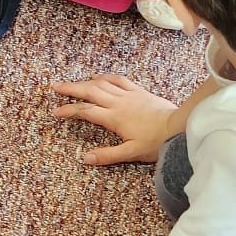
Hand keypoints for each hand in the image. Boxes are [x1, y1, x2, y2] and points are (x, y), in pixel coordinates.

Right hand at [53, 75, 175, 164]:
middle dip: (71, 89)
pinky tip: (99, 76)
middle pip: (89, 91)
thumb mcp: (132, 152)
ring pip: (102, 83)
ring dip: (85, 81)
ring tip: (72, 83)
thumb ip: (108, 155)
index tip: (56, 112)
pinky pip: (119, 80)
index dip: (69, 110)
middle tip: (55, 87)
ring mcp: (128, 95)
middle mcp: (118, 103)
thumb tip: (86, 158)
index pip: (85, 111)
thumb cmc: (157, 141)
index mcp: (114, 118)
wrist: (179, 127)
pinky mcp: (138, 91)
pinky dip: (106, 77)